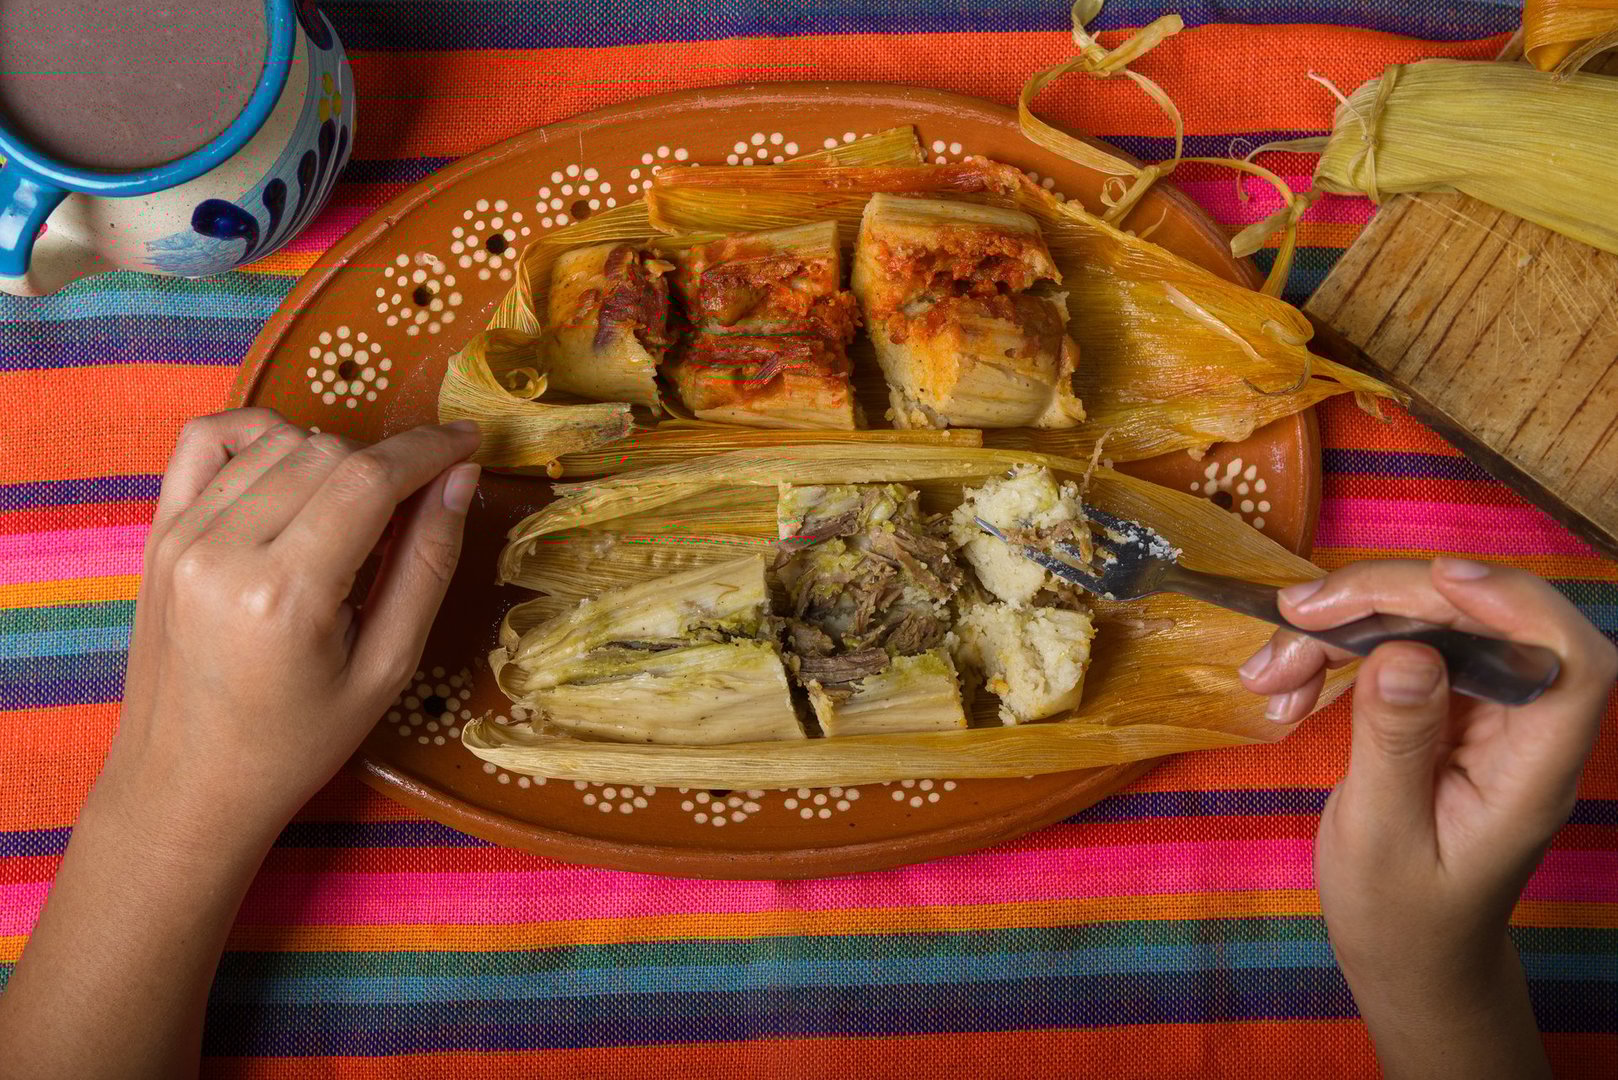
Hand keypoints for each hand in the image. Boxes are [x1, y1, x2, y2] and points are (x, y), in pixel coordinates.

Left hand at [115, 408, 481, 832]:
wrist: (186, 785)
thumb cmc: (296, 744)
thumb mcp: (387, 669)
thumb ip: (427, 564)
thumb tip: (462, 479)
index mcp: (284, 594)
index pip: (369, 479)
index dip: (429, 449)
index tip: (469, 441)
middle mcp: (222, 551)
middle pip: (328, 451)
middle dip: (387, 461)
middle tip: (417, 501)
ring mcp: (181, 536)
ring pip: (279, 441)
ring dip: (334, 455)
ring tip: (356, 512)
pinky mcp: (158, 532)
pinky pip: (210, 441)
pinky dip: (260, 434)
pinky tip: (292, 466)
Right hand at [1238, 558, 1616, 1077]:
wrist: (1406, 955)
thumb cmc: (1401, 918)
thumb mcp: (1381, 838)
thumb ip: (1395, 744)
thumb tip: (1405, 653)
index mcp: (1532, 769)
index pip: (1564, 660)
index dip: (1517, 603)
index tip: (1438, 579)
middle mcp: (1518, 727)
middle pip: (1478, 621)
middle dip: (1385, 601)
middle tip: (1297, 617)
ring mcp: (1481, 713)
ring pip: (1426, 625)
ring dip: (1341, 629)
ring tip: (1267, 671)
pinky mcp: (1441, 707)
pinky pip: (1394, 649)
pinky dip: (1333, 654)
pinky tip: (1281, 685)